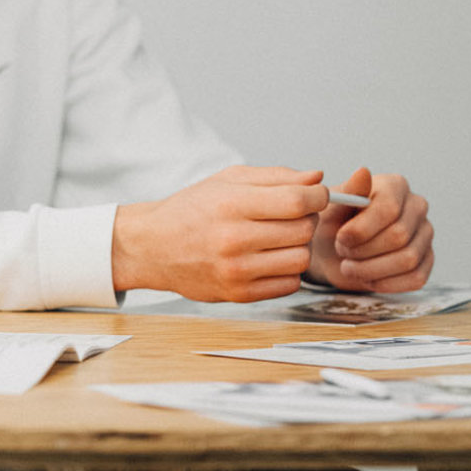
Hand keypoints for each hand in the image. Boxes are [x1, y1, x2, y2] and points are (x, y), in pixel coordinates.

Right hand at [112, 165, 328, 301]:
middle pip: (303, 229)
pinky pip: (290, 284)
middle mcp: (233, 239)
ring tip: (277, 238)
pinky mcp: (239, 294)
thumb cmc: (190, 211)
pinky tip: (268, 258)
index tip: (316, 195)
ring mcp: (237, 270)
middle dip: (305, 219)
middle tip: (289, 215)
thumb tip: (316, 178)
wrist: (152, 247)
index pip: (297, 201)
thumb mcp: (227, 180)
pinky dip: (287, 270)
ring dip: (297, 246)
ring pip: (301, 259)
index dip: (317, 196)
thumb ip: (275, 177)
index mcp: (231, 205)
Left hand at [308, 167, 434, 291]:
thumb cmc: (331, 224)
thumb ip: (350, 191)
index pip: (389, 209)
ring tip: (350, 265)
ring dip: (371, 268)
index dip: (363, 229)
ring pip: (408, 259)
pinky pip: (415, 278)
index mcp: (395, 186)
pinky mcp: (426, 261)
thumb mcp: (332, 207)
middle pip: (399, 236)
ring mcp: (425, 234)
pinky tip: (366, 277)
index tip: (342, 238)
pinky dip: (385, 283)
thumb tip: (363, 172)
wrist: (330, 251)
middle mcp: (416, 207)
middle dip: (364, 250)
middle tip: (342, 251)